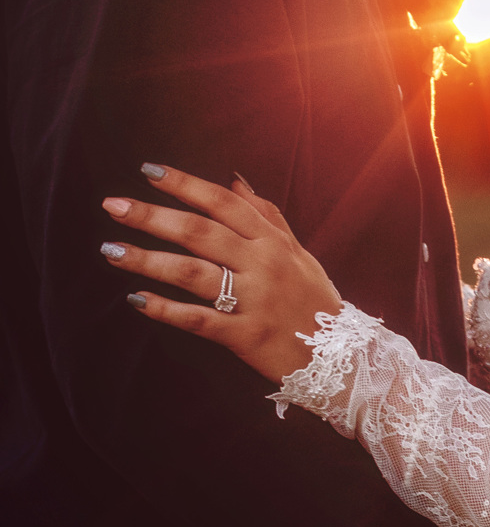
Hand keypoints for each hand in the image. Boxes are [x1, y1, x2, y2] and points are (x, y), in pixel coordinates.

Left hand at [102, 164, 341, 380]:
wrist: (342, 355)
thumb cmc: (314, 299)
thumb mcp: (298, 251)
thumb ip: (266, 216)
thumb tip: (235, 180)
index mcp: (273, 241)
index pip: (223, 203)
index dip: (185, 184)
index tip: (148, 171)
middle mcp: (263, 265)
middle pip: (200, 232)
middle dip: (153, 216)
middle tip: (113, 205)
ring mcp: (254, 300)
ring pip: (193, 273)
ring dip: (147, 260)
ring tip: (110, 250)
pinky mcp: (245, 336)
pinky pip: (198, 320)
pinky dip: (165, 309)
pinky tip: (136, 300)